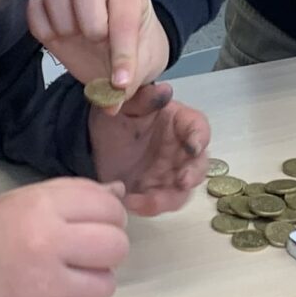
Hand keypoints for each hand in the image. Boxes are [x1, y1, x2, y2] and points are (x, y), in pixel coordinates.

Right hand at [0, 178, 129, 296]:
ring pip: (106, 286)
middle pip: (116, 246)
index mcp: (38, 207)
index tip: (94, 227)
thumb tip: (119, 192)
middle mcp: (44, 244)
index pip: (107, 206)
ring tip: (60, 285)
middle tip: (83, 258)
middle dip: (106, 253)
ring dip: (89, 288)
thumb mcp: (17, 205)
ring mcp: (44, 289)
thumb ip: (68, 196)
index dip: (109, 217)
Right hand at [28, 0, 171, 100]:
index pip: (123, 16)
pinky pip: (34, 8)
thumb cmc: (138, 47)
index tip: (121, 83)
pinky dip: (42, 27)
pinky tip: (60, 40)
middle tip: (98, 44)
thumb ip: (131, 86)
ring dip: (63, 22)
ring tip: (77, 39)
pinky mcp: (48, 9)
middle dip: (91, 24)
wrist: (123, 48)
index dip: (122, 53)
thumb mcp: (145, 65)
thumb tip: (109, 106)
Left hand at [89, 82, 211, 216]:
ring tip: (147, 200)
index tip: (193, 147)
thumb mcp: (126, 104)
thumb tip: (164, 90)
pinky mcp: (156, 192)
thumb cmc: (118, 116)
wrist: (95, 141)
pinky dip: (147, 206)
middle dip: (194, 174)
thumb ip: (144, 98)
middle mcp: (182, 151)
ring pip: (182, 190)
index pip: (199, 128)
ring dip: (169, 197)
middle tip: (183, 181)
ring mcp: (171, 174)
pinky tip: (129, 201)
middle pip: (199, 164)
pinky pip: (160, 203)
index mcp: (179, 123)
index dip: (200, 138)